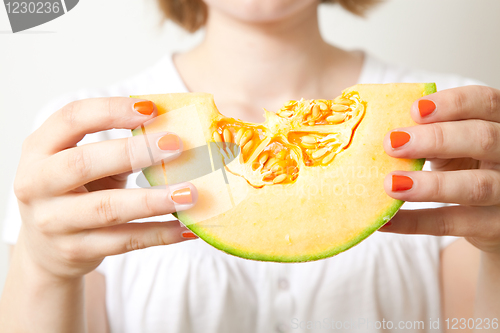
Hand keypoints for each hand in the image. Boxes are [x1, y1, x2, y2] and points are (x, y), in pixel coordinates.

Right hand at [14, 98, 197, 279]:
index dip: (111, 110)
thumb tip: (174, 131)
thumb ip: (116, 147)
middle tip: (177, 145)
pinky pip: (125, 241)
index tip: (151, 108)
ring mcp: (53, 222)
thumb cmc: (73, 192)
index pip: (71, 119)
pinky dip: (159, 234)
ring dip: (153, 200)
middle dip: (133, 152)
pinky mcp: (75, 250)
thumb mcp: (81, 163)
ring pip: (108, 209)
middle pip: (83, 163)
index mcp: (39, 149)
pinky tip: (186, 228)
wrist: (45, 249)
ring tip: (190, 193)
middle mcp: (37, 184)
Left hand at [380, 85, 499, 254]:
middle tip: (392, 143)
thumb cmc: (467, 167)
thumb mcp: (456, 145)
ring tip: (390, 184)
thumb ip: (431, 133)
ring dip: (429, 185)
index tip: (414, 109)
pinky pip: (454, 223)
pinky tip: (385, 221)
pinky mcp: (496, 227)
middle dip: (436, 139)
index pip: (486, 102)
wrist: (490, 219)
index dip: (453, 103)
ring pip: (475, 186)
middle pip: (483, 139)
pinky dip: (416, 222)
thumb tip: (382, 129)